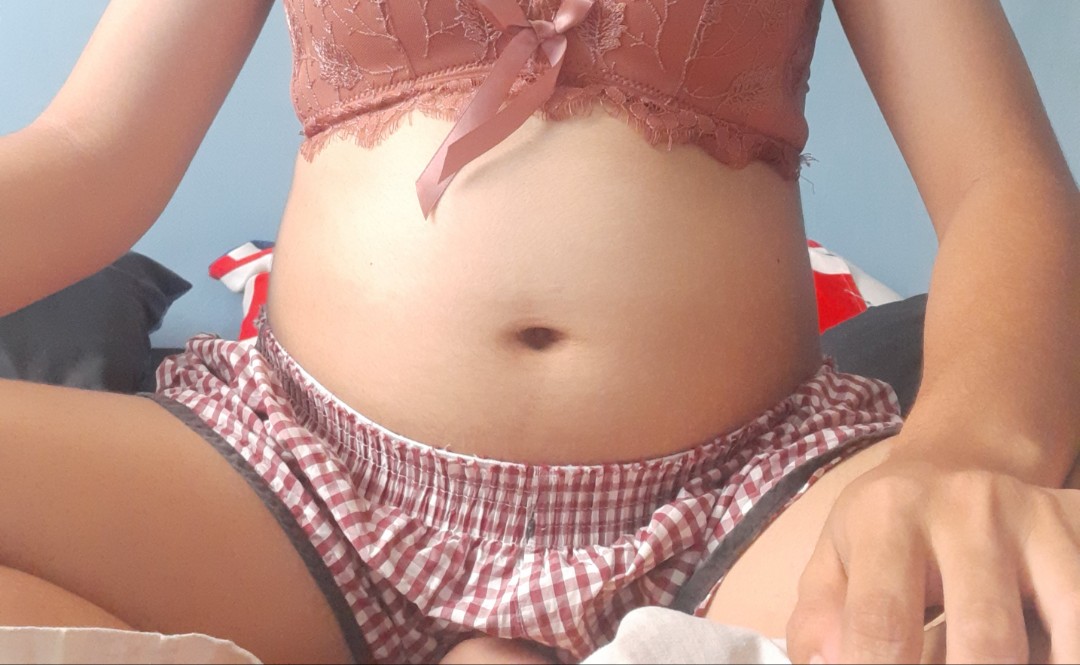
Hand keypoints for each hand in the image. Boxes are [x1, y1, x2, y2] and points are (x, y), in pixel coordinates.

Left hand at [785, 452, 1079, 663]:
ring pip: (1065, 635)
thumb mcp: (837, 560)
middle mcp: (969, 507)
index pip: (881, 623)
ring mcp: (1038, 518)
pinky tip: (1038, 656)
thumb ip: (821, 618)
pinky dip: (1067, 651)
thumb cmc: (889, 531)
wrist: (956, 466)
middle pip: (986, 641)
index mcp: (889, 515)